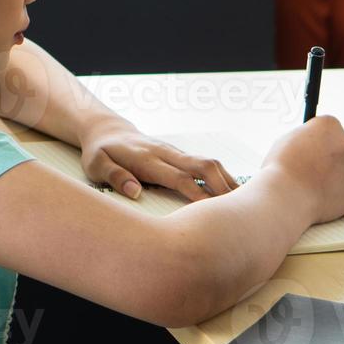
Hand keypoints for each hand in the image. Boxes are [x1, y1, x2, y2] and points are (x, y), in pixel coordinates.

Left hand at [78, 118, 240, 201]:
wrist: (107, 130)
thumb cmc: (101, 152)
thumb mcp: (97, 165)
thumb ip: (114, 176)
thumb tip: (135, 191)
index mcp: (147, 160)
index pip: (180, 178)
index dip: (199, 195)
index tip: (214, 214)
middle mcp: (166, 153)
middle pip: (203, 166)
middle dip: (224, 186)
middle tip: (242, 211)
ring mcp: (175, 152)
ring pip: (209, 162)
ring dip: (228, 181)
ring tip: (246, 204)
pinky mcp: (178, 155)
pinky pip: (205, 164)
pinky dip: (222, 177)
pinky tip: (233, 193)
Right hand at [261, 115, 343, 223]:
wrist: (289, 196)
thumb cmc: (282, 168)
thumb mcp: (287, 139)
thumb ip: (306, 139)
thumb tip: (309, 145)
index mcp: (330, 124)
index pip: (328, 128)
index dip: (316, 141)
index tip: (311, 150)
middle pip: (343, 147)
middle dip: (331, 157)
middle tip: (314, 169)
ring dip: (337, 175)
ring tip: (314, 186)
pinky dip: (338, 195)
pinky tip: (320, 198)